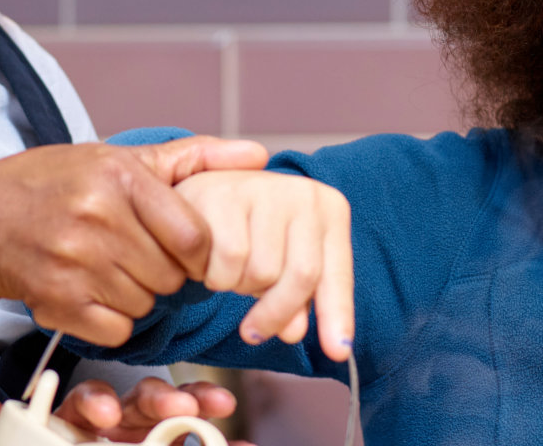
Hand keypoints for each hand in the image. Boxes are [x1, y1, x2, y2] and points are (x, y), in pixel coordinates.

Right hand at [0, 137, 269, 347]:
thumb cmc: (58, 183)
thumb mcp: (120, 157)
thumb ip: (194, 158)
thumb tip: (259, 155)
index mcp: (118, 177)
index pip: (193, 235)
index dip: (196, 250)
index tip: (180, 246)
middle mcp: (96, 217)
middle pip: (170, 275)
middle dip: (161, 271)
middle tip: (133, 253)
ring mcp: (74, 262)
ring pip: (145, 304)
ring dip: (136, 295)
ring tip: (108, 267)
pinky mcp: (56, 301)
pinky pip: (117, 330)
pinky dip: (111, 319)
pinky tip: (91, 291)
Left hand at [0, 378, 253, 444]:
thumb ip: (2, 445)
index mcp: (77, 437)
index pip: (86, 406)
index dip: (96, 403)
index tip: (102, 415)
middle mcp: (117, 439)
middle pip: (139, 404)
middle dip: (159, 398)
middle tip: (174, 405)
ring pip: (179, 420)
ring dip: (199, 407)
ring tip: (216, 405)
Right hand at [174, 170, 353, 360]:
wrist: (204, 192)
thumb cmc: (252, 232)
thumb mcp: (285, 262)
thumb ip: (298, 300)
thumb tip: (293, 332)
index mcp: (329, 209)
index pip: (335, 275)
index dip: (337, 316)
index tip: (338, 353)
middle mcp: (303, 193)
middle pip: (299, 278)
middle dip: (274, 315)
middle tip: (253, 332)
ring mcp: (264, 189)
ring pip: (259, 273)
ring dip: (237, 288)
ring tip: (228, 271)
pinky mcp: (224, 195)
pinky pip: (225, 263)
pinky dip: (212, 275)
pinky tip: (206, 261)